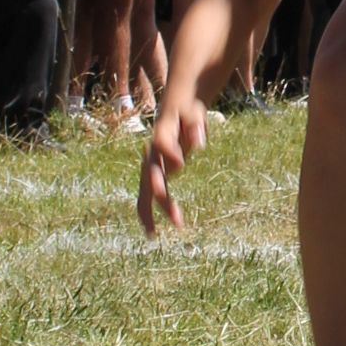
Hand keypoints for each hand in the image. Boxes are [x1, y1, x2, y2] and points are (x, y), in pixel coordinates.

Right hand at [137, 96, 207, 234]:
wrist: (172, 111)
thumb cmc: (187, 112)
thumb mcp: (194, 113)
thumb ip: (195, 126)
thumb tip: (199, 145)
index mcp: (162, 134)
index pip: (162, 144)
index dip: (169, 152)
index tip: (181, 164)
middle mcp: (152, 153)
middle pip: (152, 174)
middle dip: (158, 192)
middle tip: (169, 209)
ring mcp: (151, 165)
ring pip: (145, 190)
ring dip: (149, 210)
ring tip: (152, 233)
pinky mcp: (154, 174)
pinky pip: (148, 195)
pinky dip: (148, 212)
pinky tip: (152, 231)